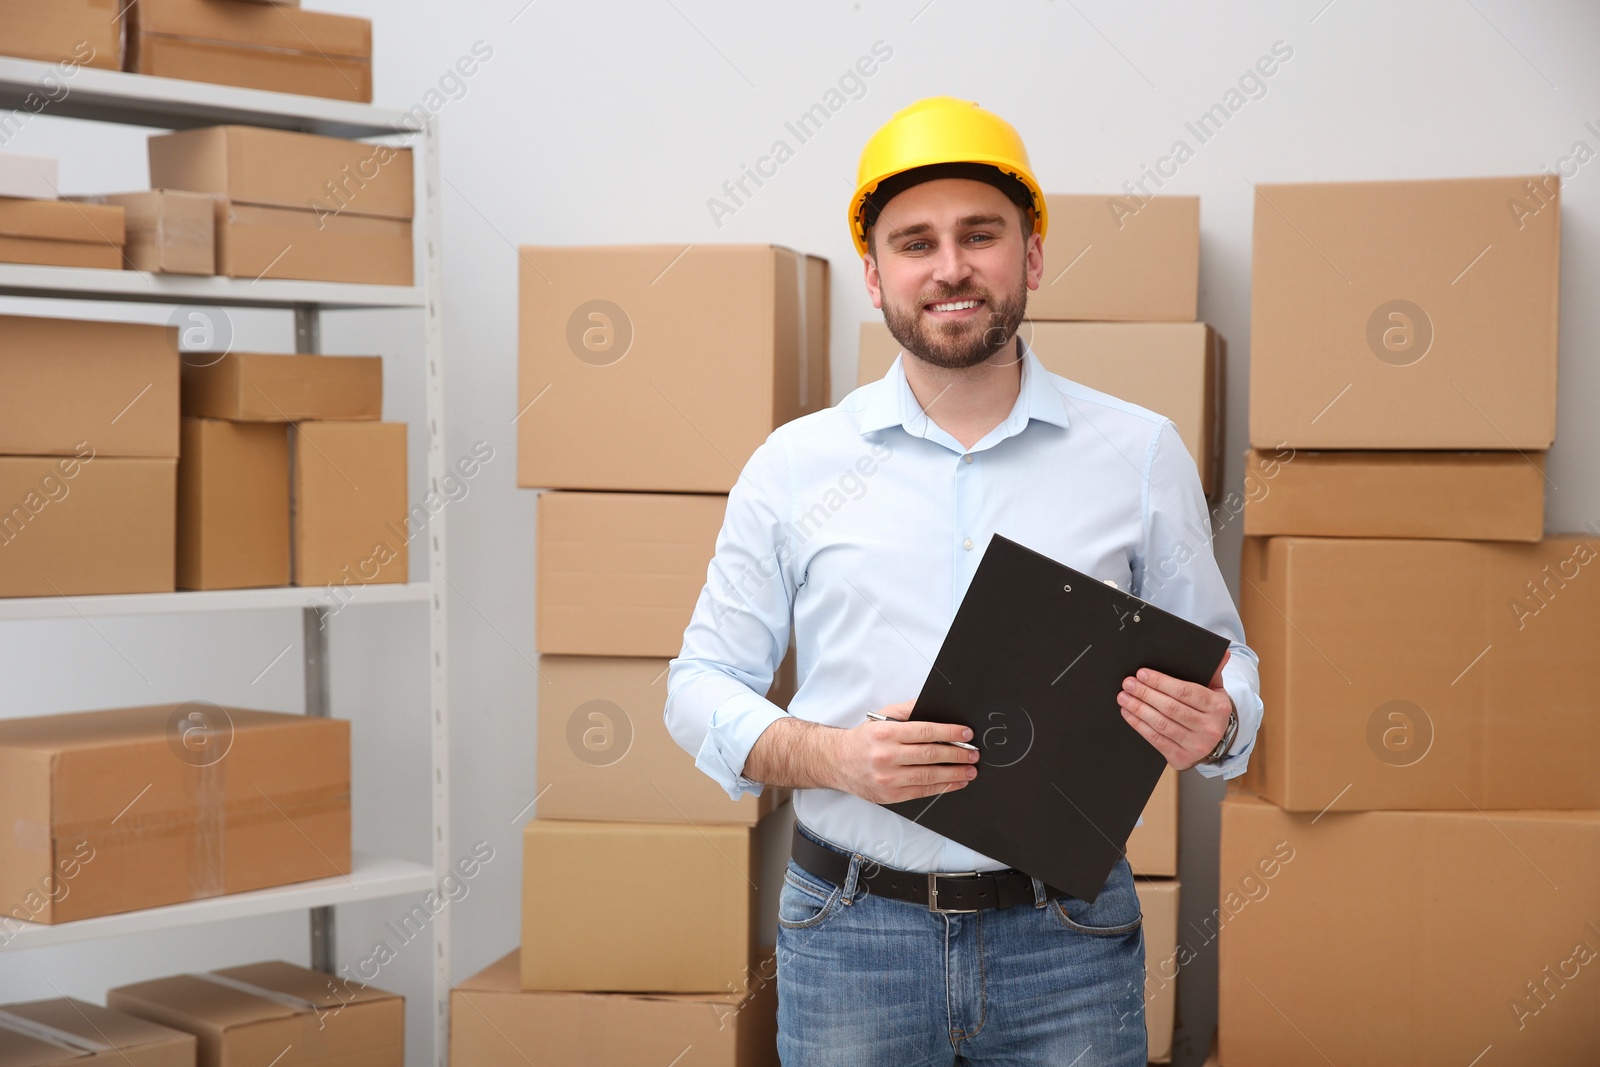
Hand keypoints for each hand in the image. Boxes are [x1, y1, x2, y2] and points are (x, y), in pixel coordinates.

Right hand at [833, 700, 979, 803]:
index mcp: (886, 733)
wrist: (838, 762)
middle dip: (957, 754)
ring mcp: (888, 778)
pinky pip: (922, 791)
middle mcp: (886, 756)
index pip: (925, 732)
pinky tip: (955, 782)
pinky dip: (943, 787)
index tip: (966, 734)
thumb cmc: (864, 739)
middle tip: (973, 754)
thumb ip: (908, 710)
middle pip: (930, 755)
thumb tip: (935, 707)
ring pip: (929, 776)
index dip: (949, 733)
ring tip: (970, 770)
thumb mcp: (882, 717)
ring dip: (954, 773)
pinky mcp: (891, 795)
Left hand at [1117, 651, 1233, 770]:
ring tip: (1124, 697)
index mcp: (1218, 707)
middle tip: (1128, 683)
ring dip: (1138, 709)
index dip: (1161, 682)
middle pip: (1170, 708)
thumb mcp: (1216, 691)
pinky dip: (1139, 725)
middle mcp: (1209, 727)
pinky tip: (1128, 713)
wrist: (1216, 743)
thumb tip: (1223, 652)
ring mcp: (1195, 745)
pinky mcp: (1181, 758)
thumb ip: (1213, 671)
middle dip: (1145, 694)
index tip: (1142, 673)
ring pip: (1161, 724)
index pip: (1185, 692)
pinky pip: (1156, 739)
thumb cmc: (1210, 711)